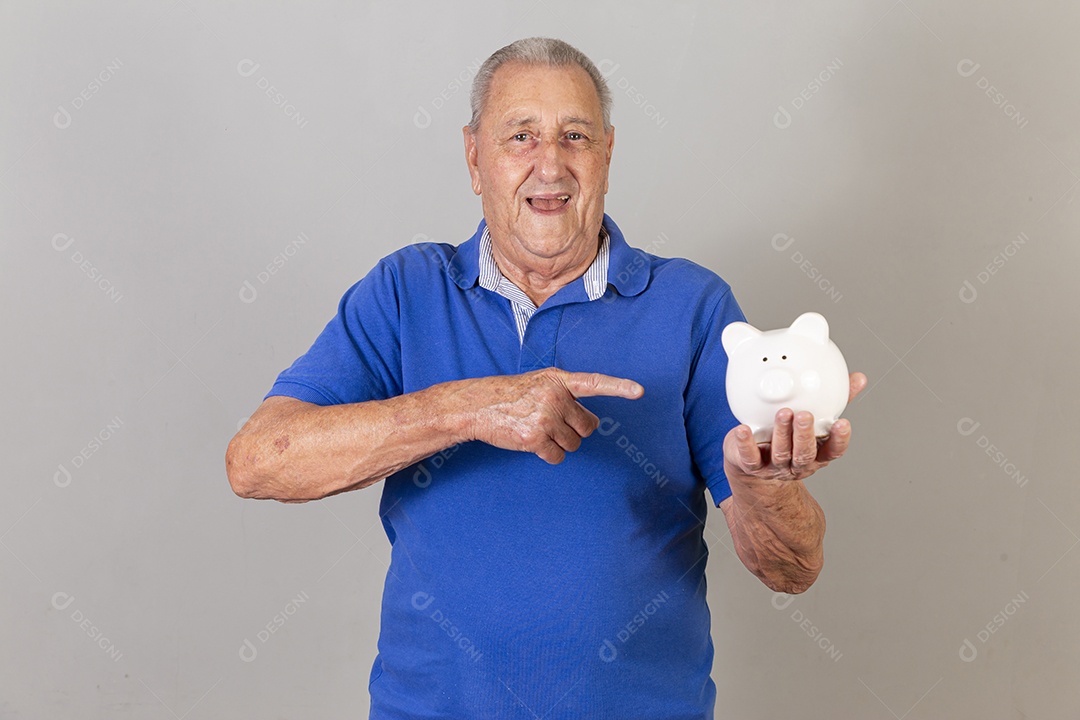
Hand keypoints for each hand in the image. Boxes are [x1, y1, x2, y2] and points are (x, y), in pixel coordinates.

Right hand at [457, 367, 643, 463]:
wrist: (479, 405)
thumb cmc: (512, 395)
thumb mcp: (540, 384)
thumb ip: (565, 395)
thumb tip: (590, 424)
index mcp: (558, 380)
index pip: (594, 383)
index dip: (618, 387)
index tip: (639, 391)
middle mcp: (555, 397)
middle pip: (588, 426)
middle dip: (575, 430)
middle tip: (553, 423)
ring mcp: (545, 418)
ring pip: (574, 444)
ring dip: (560, 443)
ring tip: (538, 429)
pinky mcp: (535, 438)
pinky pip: (558, 456)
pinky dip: (549, 454)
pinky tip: (532, 441)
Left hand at [724, 372, 866, 486]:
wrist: (752, 463)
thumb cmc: (788, 436)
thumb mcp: (813, 419)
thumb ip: (834, 400)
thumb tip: (858, 379)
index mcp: (816, 452)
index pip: (833, 450)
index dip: (839, 440)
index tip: (842, 423)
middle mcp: (798, 463)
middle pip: (805, 453)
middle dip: (805, 434)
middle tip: (804, 415)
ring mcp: (775, 467)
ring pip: (781, 454)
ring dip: (782, 434)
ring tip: (783, 414)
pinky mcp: (752, 466)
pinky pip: (749, 457)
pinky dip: (746, 444)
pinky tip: (743, 429)